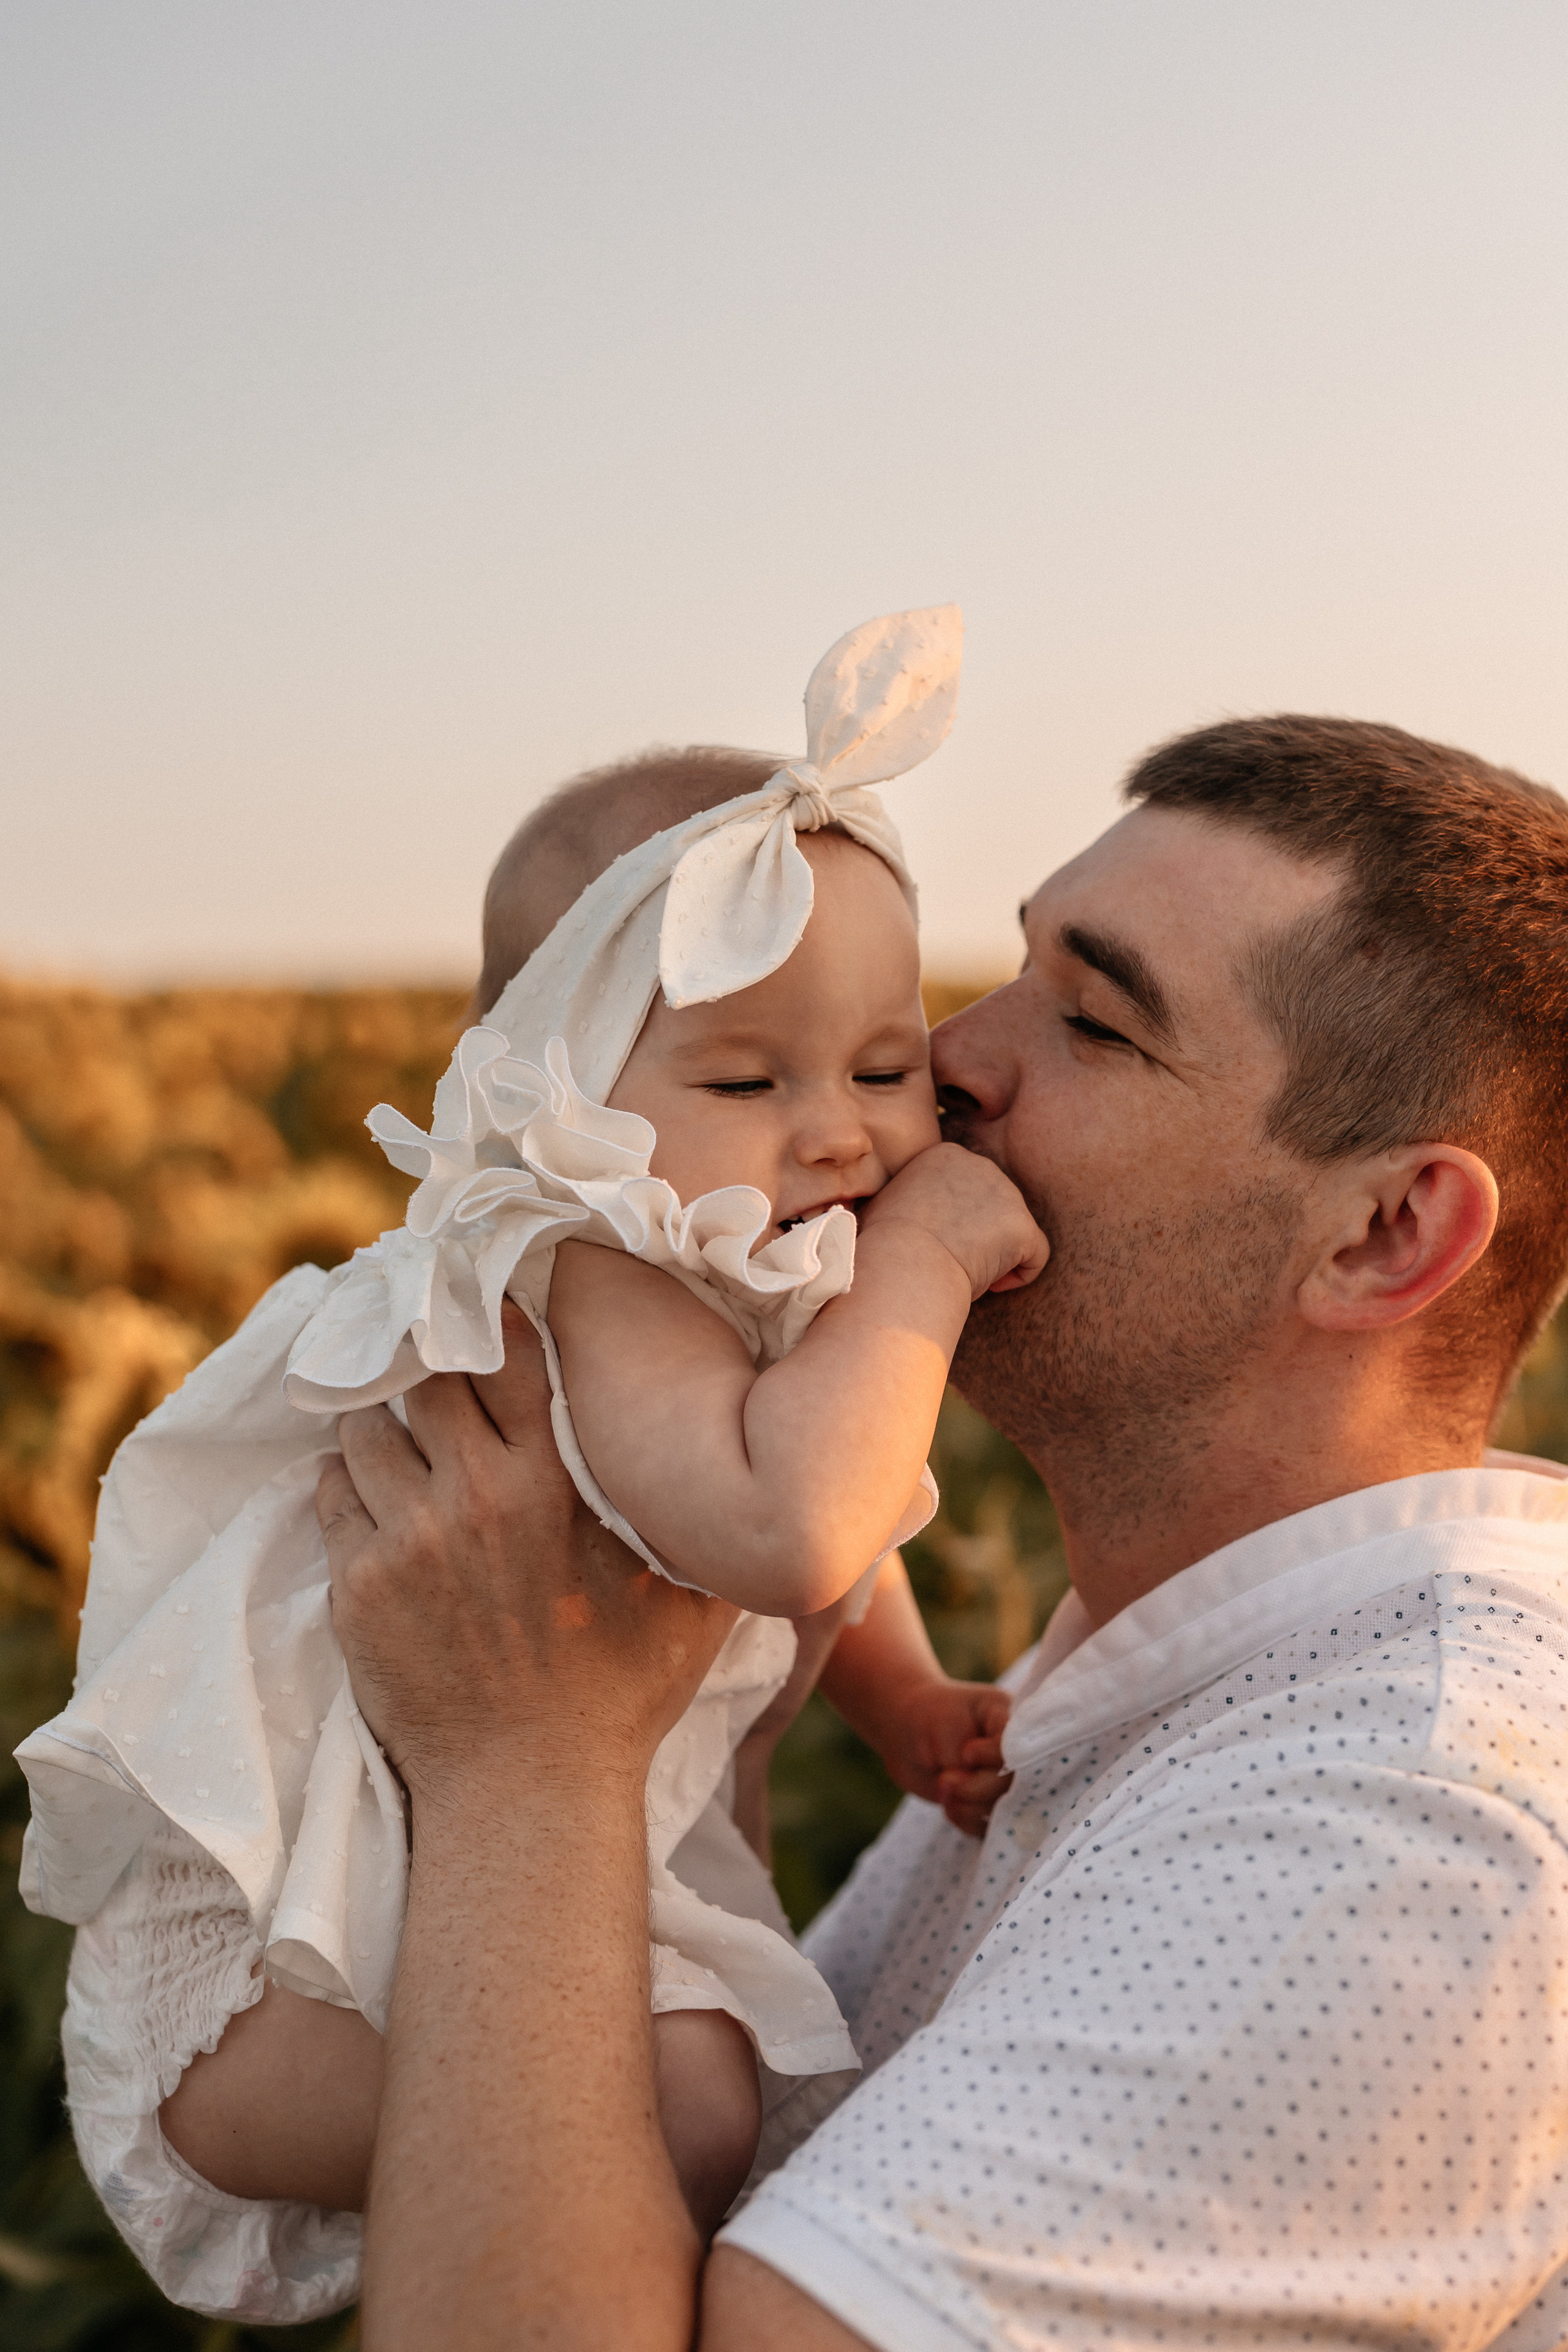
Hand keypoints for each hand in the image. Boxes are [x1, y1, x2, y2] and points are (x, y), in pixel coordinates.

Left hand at [316, 1303, 737, 1809]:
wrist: (530, 1792)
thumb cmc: (622, 1692)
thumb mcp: (693, 1594)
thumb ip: (705, 1515)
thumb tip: (747, 1453)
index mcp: (555, 1481)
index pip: (510, 1351)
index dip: (495, 1318)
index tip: (487, 1306)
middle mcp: (476, 1495)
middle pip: (425, 1375)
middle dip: (424, 1354)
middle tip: (424, 1344)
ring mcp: (408, 1539)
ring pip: (365, 1426)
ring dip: (378, 1412)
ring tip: (393, 1413)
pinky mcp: (358, 1585)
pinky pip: (331, 1492)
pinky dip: (345, 1474)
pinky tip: (369, 1478)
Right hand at [860, 1141, 1048, 1298]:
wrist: (901, 1264)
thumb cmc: (881, 1247)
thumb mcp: (886, 1206)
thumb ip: (909, 1197)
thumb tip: (905, 1212)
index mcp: (945, 1155)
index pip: (967, 1191)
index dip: (954, 1223)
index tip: (932, 1244)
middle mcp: (980, 1164)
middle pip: (993, 1207)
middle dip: (978, 1236)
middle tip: (948, 1261)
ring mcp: (1006, 1193)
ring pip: (1012, 1232)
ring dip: (994, 1256)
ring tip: (961, 1271)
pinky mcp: (1022, 1226)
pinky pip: (1036, 1257)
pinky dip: (1018, 1276)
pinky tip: (989, 1285)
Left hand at [876, 1677, 1013, 1838]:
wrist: (903, 1733)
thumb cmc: (926, 1715)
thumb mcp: (945, 1723)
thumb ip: (963, 1754)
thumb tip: (972, 1786)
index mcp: (1010, 1720)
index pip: (1021, 1748)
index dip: (993, 1759)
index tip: (964, 1754)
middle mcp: (1013, 1752)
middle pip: (1014, 1784)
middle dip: (975, 1788)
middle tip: (944, 1779)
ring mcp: (1002, 1780)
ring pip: (1004, 1809)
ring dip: (969, 1807)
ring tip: (942, 1787)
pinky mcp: (989, 1804)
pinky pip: (989, 1826)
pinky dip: (967, 1821)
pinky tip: (948, 1805)